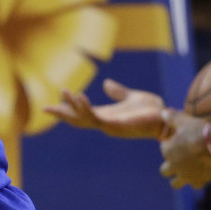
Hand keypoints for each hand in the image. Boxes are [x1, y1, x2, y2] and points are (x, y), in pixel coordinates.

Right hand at [44, 79, 166, 138]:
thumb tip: (106, 84)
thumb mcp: (131, 97)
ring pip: (84, 118)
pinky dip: (86, 108)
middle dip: (61, 114)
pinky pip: (97, 117)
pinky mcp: (116, 125)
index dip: (67, 109)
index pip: (81, 113)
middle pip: (77, 120)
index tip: (50, 106)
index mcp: (106, 115)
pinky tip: (80, 97)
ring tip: (64, 92)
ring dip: (72, 107)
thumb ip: (118, 92)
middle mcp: (105, 122)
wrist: (167, 119)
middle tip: (44, 108)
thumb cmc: (152, 110)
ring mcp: (109, 125)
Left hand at [158, 110, 210, 189]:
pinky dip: (197, 180)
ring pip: (176, 183)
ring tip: (185, 172)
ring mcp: (186, 175)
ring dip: (178, 178)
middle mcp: (173, 166)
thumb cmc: (198, 130)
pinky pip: (195, 185)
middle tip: (178, 158)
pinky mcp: (199, 180)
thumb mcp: (183, 120)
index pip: (164, 149)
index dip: (170, 144)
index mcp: (167, 151)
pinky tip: (202, 173)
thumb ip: (171, 118)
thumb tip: (163, 112)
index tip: (178, 140)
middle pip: (164, 171)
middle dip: (169, 166)